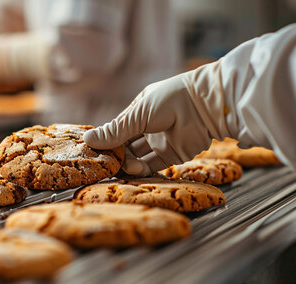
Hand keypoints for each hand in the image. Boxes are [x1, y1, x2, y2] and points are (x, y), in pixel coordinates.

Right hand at [83, 61, 235, 175]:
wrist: (207, 106)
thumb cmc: (171, 100)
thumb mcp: (139, 114)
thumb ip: (116, 131)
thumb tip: (88, 141)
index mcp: (139, 112)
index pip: (117, 131)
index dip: (106, 142)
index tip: (95, 152)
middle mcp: (148, 128)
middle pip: (126, 147)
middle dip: (117, 156)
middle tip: (109, 164)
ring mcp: (160, 142)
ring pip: (137, 158)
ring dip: (129, 164)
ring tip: (126, 167)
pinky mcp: (172, 156)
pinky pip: (153, 166)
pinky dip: (142, 171)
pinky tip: (135, 171)